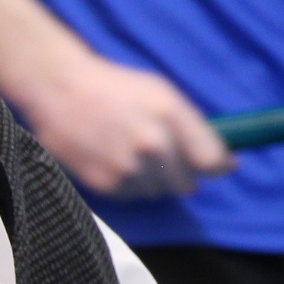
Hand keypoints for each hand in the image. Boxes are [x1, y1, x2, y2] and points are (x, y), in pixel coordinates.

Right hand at [12, 52, 232, 197]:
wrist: (58, 89)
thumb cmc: (114, 87)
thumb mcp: (160, 92)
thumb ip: (192, 126)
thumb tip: (224, 161)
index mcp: (169, 114)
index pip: (211, 160)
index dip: (220, 167)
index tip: (221, 167)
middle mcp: (152, 144)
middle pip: (186, 183)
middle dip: (181, 174)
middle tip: (163, 157)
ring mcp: (127, 167)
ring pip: (158, 192)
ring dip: (153, 180)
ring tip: (132, 155)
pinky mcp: (105, 183)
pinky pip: (131, 196)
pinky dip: (128, 184)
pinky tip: (113, 160)